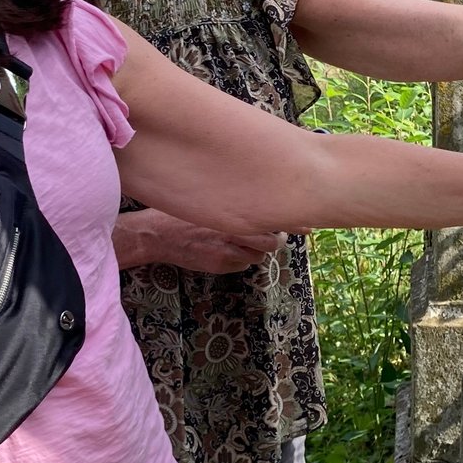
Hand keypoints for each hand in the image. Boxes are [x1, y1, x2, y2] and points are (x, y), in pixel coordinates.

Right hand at [115, 208, 289, 272]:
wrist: (155, 234)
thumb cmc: (182, 210)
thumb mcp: (211, 196)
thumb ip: (238, 199)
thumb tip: (267, 199)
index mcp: (234, 211)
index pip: (275, 218)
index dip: (294, 222)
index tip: (307, 225)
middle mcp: (234, 231)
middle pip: (273, 241)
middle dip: (274, 238)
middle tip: (267, 232)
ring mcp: (228, 251)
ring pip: (259, 255)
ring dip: (257, 249)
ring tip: (242, 239)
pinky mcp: (220, 265)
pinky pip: (242, 264)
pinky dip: (241, 259)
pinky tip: (227, 249)